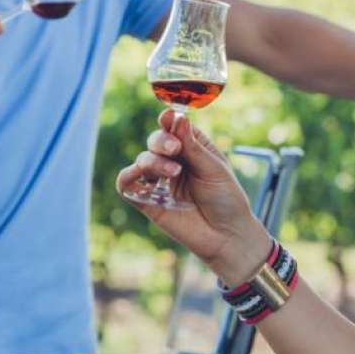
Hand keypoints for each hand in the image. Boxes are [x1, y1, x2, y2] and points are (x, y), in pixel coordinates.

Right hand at [116, 109, 271, 284]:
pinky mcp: (148, 201)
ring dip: (153, 160)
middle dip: (162, 141)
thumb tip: (178, 117)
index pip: (174, 127)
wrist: (227, 236)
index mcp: (192, 148)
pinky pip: (126, 184)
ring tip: (174, 171)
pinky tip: (142, 177)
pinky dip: (128, 177)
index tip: (168, 117)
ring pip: (142, 160)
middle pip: (155, 140)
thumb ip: (193, 146)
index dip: (168, 120)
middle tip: (175, 150)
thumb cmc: (227, 200)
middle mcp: (173, 162)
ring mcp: (159, 182)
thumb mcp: (214, 169)